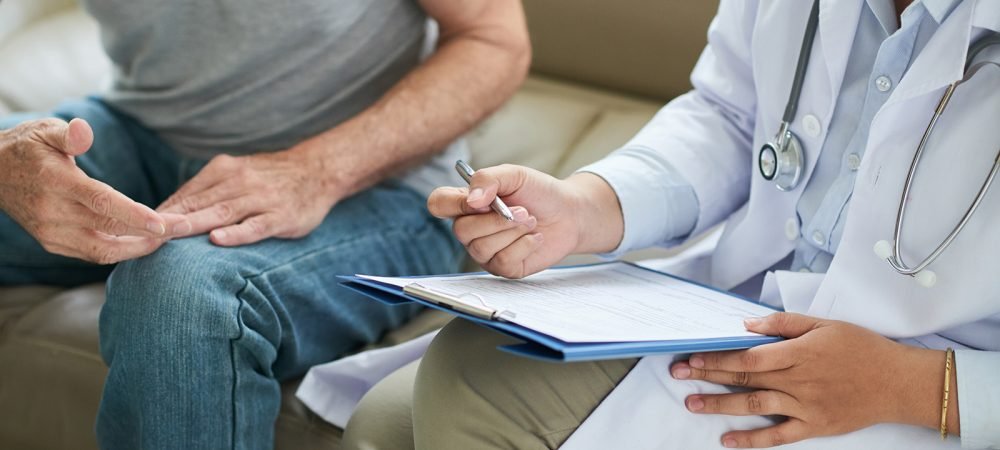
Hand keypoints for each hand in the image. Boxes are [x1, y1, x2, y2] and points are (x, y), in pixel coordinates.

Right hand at [0, 118, 187, 263]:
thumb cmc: (27, 148)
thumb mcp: (44, 130)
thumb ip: (68, 133)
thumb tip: (85, 132)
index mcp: (56, 183)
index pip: (102, 202)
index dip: (136, 215)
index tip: (166, 223)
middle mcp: (53, 213)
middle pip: (110, 229)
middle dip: (150, 233)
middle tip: (184, 228)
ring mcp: (51, 233)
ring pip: (103, 250)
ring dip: (138, 248)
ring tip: (167, 239)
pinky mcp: (52, 243)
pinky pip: (92, 253)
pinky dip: (120, 250)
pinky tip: (142, 242)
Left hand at [157, 150, 334, 246]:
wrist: (318, 170)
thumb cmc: (272, 178)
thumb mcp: (238, 173)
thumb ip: (208, 190)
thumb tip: (169, 211)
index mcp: (224, 170)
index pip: (187, 193)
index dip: (162, 211)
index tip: (136, 227)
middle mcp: (239, 182)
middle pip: (198, 203)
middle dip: (168, 219)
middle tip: (140, 233)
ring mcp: (260, 200)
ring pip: (221, 213)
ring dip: (193, 224)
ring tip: (168, 235)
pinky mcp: (280, 217)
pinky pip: (255, 226)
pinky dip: (236, 233)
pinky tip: (218, 239)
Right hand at [427, 164, 622, 278]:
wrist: (569, 213)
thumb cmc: (539, 193)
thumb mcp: (515, 175)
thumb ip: (489, 179)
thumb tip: (472, 200)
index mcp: (467, 202)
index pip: (438, 204)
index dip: (454, 204)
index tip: (482, 200)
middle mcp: (471, 229)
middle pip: (461, 231)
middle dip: (496, 220)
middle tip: (522, 211)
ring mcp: (485, 251)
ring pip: (482, 248)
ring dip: (513, 232)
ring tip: (530, 222)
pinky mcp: (503, 267)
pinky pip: (502, 262)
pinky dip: (524, 247)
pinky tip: (534, 238)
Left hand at [669, 312, 950, 447]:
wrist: (898, 383)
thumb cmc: (862, 349)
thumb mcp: (825, 324)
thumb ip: (785, 322)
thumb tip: (749, 324)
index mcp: (799, 353)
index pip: (749, 355)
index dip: (718, 356)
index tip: (693, 355)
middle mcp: (798, 380)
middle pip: (745, 377)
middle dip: (709, 375)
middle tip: (679, 373)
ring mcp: (805, 406)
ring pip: (754, 405)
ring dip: (720, 406)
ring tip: (692, 403)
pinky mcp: (813, 426)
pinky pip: (778, 436)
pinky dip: (751, 440)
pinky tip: (727, 440)